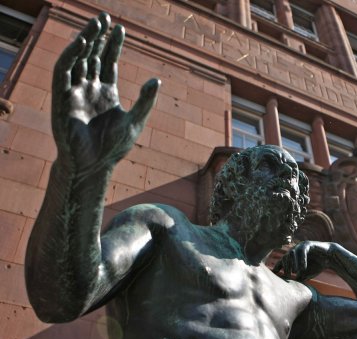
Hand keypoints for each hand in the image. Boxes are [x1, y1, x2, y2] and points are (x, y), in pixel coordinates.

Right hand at [52, 13, 159, 174]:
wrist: (94, 166)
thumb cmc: (114, 148)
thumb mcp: (135, 121)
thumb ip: (145, 101)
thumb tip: (156, 80)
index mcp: (106, 94)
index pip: (108, 62)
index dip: (113, 45)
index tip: (120, 28)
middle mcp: (90, 89)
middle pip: (93, 56)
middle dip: (99, 36)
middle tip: (105, 17)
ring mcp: (75, 92)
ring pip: (78, 59)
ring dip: (86, 40)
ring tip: (96, 23)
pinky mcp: (62, 98)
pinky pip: (64, 71)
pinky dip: (72, 55)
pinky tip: (83, 43)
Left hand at [273, 241, 334, 280]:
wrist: (330, 258)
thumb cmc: (317, 266)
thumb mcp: (306, 274)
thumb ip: (298, 277)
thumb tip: (290, 288)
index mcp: (292, 256)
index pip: (282, 261)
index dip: (277, 267)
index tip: (274, 274)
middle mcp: (295, 250)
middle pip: (285, 257)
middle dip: (286, 267)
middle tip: (288, 276)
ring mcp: (301, 246)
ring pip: (292, 253)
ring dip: (293, 263)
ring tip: (295, 272)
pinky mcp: (308, 244)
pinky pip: (302, 251)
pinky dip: (302, 260)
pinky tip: (303, 268)